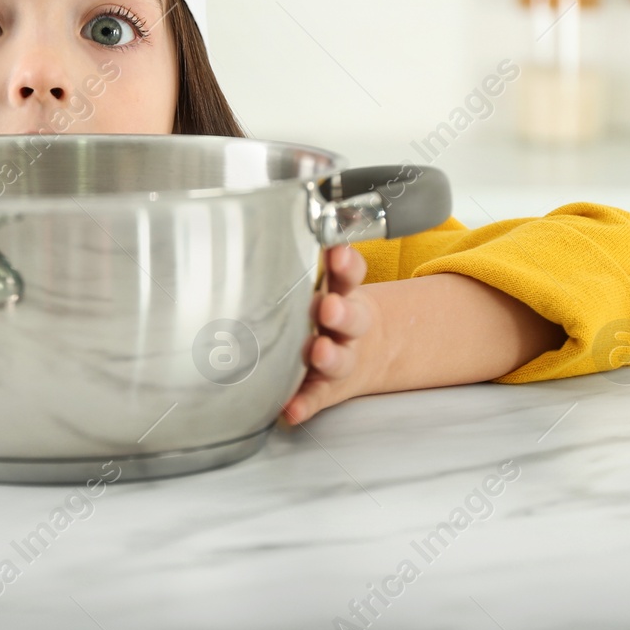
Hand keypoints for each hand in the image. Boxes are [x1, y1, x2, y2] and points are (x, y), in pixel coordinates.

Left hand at [280, 245, 390, 424]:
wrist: (367, 352)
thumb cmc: (332, 310)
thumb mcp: (332, 283)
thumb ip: (311, 262)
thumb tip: (262, 219)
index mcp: (344, 294)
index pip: (348, 275)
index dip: (345, 265)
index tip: (337, 253)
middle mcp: (345, 327)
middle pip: (350, 317)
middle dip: (340, 312)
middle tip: (329, 307)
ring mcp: (340, 358)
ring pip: (339, 358)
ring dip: (329, 356)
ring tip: (319, 354)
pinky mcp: (328, 389)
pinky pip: (316, 398)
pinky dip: (304, 405)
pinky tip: (291, 411)